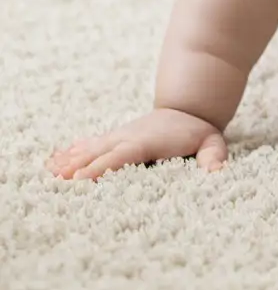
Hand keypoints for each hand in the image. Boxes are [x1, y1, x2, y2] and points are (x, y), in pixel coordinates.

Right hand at [45, 108, 227, 180]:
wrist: (187, 107)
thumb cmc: (198, 132)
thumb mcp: (212, 142)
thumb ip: (213, 156)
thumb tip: (216, 171)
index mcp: (148, 142)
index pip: (123, 155)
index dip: (102, 166)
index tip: (81, 179)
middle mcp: (128, 138)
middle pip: (99, 153)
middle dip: (78, 166)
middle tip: (56, 182)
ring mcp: (118, 137)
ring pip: (90, 148)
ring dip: (70, 160)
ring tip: (48, 173)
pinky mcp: (113, 138)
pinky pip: (89, 145)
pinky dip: (71, 153)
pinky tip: (53, 162)